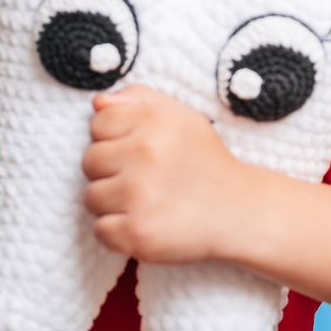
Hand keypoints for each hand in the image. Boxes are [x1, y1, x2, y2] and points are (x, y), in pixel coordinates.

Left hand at [81, 84, 258, 264]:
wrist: (241, 212)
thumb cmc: (206, 162)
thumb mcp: (182, 117)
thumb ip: (139, 98)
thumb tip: (97, 102)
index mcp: (152, 121)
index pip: (98, 123)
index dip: (114, 139)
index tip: (138, 152)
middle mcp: (144, 154)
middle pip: (89, 161)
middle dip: (111, 172)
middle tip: (145, 180)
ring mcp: (138, 195)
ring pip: (91, 197)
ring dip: (113, 204)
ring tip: (145, 203)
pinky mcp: (137, 232)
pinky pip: (100, 230)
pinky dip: (118, 232)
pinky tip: (144, 224)